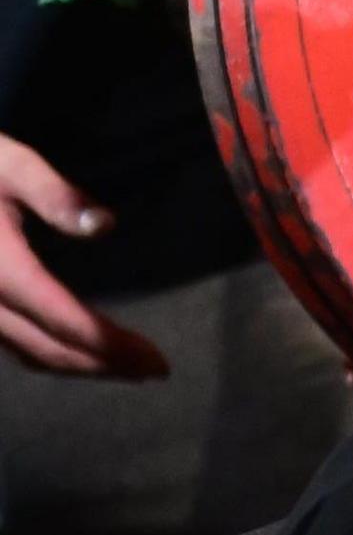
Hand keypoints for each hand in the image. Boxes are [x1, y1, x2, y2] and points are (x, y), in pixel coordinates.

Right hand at [0, 136, 165, 378]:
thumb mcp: (11, 165)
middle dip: (103, 364)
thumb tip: (106, 225)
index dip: (110, 345)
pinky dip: (48, 353)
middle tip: (154, 370)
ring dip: (78, 365)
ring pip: (26, 353)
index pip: (62, 318)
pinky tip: (77, 350)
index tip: (155, 360)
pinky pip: (8, 343)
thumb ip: (57, 195)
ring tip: (126, 367)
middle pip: (47, 348)